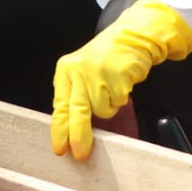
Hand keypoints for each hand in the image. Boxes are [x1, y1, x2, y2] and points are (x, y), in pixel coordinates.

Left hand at [50, 0, 191, 160]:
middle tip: (79, 153)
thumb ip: (76, 98)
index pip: (59, 106)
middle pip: (76, 112)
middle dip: (78, 135)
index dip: (60, 130)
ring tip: (111, 89)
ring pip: (101, 110)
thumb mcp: (83, 74)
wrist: (132, 37)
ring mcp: (97, 73)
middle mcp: (78, 71)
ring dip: (109, 107)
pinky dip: (121, 99)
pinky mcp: (116, 76)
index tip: (60, 147)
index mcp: (65, 71)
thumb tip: (74, 131)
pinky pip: (117, 103)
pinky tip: (120, 83)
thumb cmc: (107, 58)